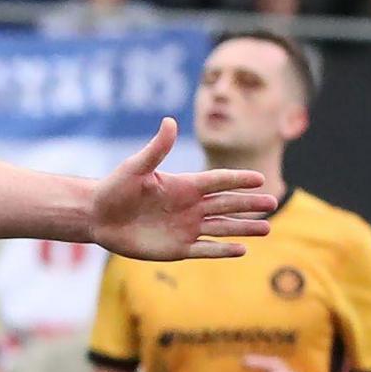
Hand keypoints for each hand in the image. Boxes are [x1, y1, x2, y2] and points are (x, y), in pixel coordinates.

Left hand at [88, 119, 275, 261]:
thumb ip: (156, 149)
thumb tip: (169, 121)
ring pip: (221, 228)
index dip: (238, 180)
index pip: (218, 181)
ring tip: (266, 228)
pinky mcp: (177, 248)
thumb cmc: (114, 189)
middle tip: (273, 203)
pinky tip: (242, 250)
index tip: (259, 179)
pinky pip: (205, 249)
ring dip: (243, 228)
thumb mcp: (135, 167)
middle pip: (226, 205)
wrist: (97, 217)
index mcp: (183, 185)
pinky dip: (222, 250)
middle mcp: (190, 207)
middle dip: (249, 204)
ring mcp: (185, 228)